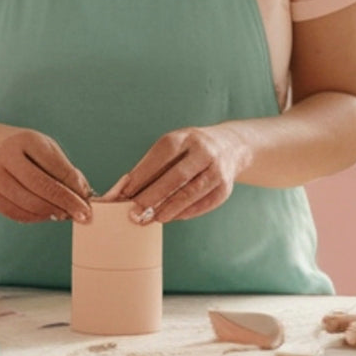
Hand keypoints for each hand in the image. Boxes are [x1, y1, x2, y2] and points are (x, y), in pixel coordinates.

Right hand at [0, 130, 92, 223]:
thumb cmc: (27, 150)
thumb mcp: (47, 149)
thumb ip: (65, 169)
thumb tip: (84, 195)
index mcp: (25, 140)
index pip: (54, 166)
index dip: (74, 186)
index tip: (88, 201)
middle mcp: (6, 157)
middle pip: (40, 186)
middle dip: (66, 203)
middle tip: (83, 215)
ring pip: (30, 204)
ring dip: (53, 212)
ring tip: (67, 214)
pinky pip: (18, 214)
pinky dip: (38, 218)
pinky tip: (49, 214)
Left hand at [120, 126, 248, 223]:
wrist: (230, 146)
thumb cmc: (190, 149)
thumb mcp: (174, 145)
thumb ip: (152, 165)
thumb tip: (124, 190)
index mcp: (186, 137)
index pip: (162, 156)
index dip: (143, 175)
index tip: (124, 193)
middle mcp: (204, 151)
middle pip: (177, 176)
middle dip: (153, 195)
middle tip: (134, 211)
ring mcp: (217, 170)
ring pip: (191, 193)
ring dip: (168, 208)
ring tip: (151, 218)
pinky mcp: (224, 189)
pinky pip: (203, 204)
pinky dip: (184, 212)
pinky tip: (171, 216)